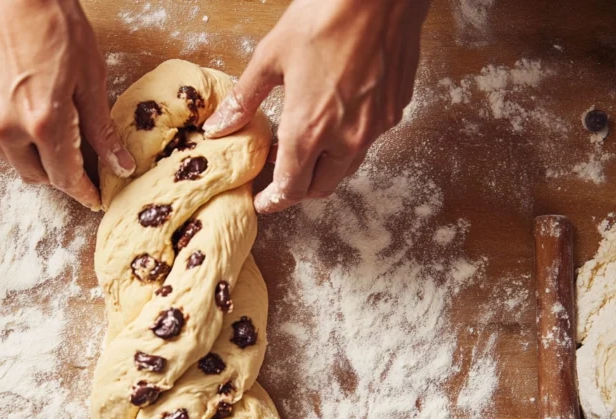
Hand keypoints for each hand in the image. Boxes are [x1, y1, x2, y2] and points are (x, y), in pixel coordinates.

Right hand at [0, 0, 134, 209]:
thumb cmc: (51, 17)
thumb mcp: (89, 74)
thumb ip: (100, 127)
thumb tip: (119, 164)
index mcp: (42, 123)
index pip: (65, 177)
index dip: (83, 192)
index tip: (95, 198)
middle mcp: (4, 126)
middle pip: (34, 174)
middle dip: (58, 176)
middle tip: (77, 165)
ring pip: (8, 153)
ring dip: (31, 152)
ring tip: (49, 129)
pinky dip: (8, 124)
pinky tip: (21, 99)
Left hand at [202, 0, 429, 212]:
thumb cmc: (324, 15)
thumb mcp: (270, 57)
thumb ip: (244, 100)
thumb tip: (218, 127)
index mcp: (310, 130)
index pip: (291, 189)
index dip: (274, 201)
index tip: (263, 202)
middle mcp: (347, 138)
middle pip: (322, 186)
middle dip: (299, 188)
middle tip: (280, 173)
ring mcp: (377, 125)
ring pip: (347, 165)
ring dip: (325, 165)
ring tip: (305, 142)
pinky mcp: (396, 109)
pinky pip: (369, 138)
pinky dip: (349, 139)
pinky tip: (335, 115)